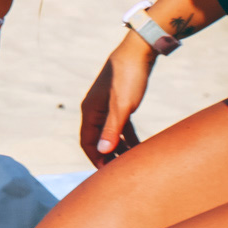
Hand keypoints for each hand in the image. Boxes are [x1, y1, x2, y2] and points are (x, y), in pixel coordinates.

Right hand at [79, 31, 154, 165]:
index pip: (88, 142)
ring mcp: (107, 107)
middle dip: (107, 156)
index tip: (107, 175)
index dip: (96, 159)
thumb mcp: (122, 106)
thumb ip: (112, 129)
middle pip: (98, 140)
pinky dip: (127, 137)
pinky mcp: (119, 103)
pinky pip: (120, 126)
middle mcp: (95, 110)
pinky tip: (139, 146)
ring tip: (132, 163)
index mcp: (90, 112)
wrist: (138, 53)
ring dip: (119, 148)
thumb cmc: (128, 78)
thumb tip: (103, 152)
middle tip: (120, 173)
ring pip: (110, 134)